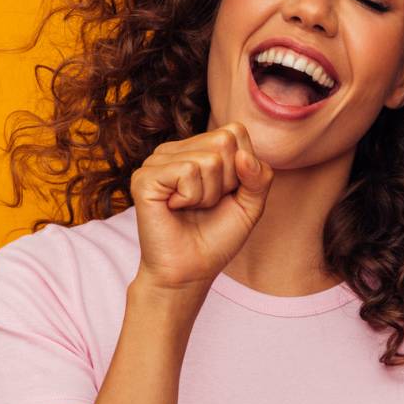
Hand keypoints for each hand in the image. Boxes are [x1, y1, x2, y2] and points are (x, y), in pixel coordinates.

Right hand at [131, 122, 273, 289]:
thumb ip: (260, 176)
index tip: (225, 194)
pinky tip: (175, 208)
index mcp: (197, 148)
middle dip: (227, 180)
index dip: (242, 168)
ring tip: (191, 208)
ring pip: (208, 159)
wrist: (190, 271)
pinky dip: (191, 197)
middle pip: (224, 141)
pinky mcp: (144, 177)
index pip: (236, 131)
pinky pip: (187, 171)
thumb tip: (243, 155)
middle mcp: (175, 149)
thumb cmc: (215, 238)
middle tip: (207, 203)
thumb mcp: (251, 204)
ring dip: (208, 194)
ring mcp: (157, 161)